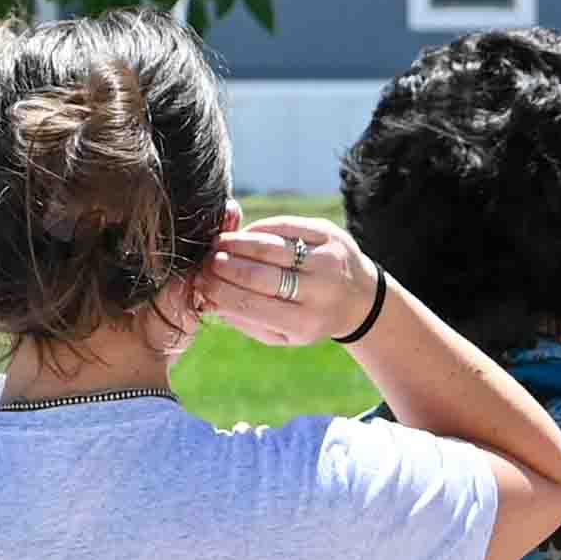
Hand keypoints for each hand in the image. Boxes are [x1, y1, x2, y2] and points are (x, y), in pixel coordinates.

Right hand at [202, 215, 380, 347]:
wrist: (361, 298)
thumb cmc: (309, 317)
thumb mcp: (282, 333)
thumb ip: (245, 320)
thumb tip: (205, 299)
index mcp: (305, 323)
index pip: (251, 305)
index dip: (220, 291)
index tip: (199, 282)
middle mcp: (320, 292)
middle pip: (259, 275)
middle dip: (225, 266)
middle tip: (205, 261)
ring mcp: (328, 260)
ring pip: (271, 247)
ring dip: (237, 243)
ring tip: (217, 244)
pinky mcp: (330, 234)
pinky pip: (284, 226)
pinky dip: (258, 230)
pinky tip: (243, 234)